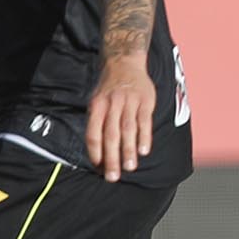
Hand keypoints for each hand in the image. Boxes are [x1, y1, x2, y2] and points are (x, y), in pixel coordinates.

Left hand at [86, 52, 155, 179]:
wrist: (125, 62)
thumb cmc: (109, 88)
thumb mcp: (97, 101)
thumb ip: (97, 122)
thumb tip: (98, 151)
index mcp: (97, 106)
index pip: (93, 133)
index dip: (96, 151)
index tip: (99, 168)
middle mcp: (112, 104)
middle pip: (111, 134)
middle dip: (112, 157)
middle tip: (113, 177)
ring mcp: (129, 102)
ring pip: (128, 130)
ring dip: (128, 150)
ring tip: (130, 168)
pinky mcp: (146, 101)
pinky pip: (144, 121)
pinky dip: (144, 137)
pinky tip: (144, 151)